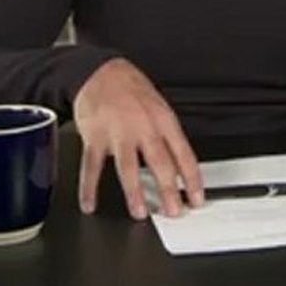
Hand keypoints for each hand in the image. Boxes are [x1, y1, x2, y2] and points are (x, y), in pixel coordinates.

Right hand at [73, 58, 202, 219]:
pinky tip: (90, 203)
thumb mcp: (160, 107)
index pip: (184, 154)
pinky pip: (92, 166)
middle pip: (160, 163)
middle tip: (174, 211)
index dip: (192, 179)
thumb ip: (167, 136)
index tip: (197, 198)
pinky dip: (89, 188)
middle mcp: (144, 127)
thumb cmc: (132, 90)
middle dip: (168, 190)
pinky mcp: (95, 137)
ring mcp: (118, 133)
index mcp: (164, 120)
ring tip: (140, 213)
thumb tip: (179, 167)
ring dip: (135, 193)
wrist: (100, 72)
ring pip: (128, 168)